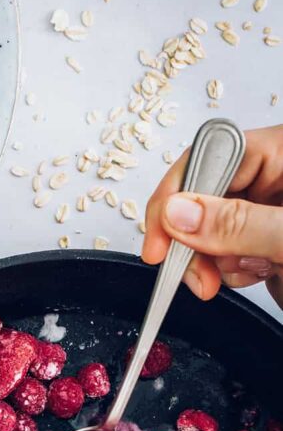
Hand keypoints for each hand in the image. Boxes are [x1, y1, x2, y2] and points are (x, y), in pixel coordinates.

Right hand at [142, 123, 282, 307]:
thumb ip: (237, 223)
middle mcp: (272, 178)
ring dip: (218, 262)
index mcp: (282, 153)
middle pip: (201, 197)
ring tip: (256, 270)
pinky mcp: (267, 243)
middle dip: (195, 241)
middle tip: (200, 277)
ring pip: (210, 232)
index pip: (206, 160)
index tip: (159, 247)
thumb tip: (177, 214)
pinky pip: (228, 254)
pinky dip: (234, 273)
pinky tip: (263, 274)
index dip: (173, 200)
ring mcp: (267, 211)